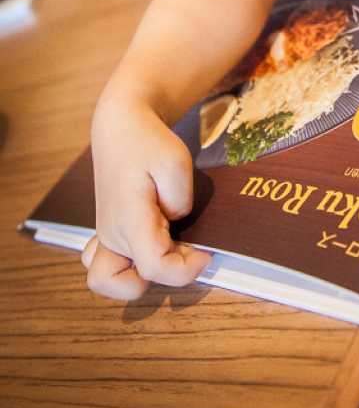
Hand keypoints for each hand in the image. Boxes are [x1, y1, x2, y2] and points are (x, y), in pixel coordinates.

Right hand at [83, 96, 210, 299]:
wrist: (120, 127)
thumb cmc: (147, 142)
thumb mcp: (176, 162)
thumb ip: (181, 200)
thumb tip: (177, 224)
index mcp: (128, 218)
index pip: (154, 267)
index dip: (186, 269)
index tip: (206, 252)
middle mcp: (112, 233)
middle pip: (138, 278)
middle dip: (171, 269)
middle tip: (189, 243)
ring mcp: (106, 236)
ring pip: (110, 280)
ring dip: (140, 276)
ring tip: (167, 247)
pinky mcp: (107, 233)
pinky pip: (103, 267)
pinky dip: (124, 268)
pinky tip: (150, 245)